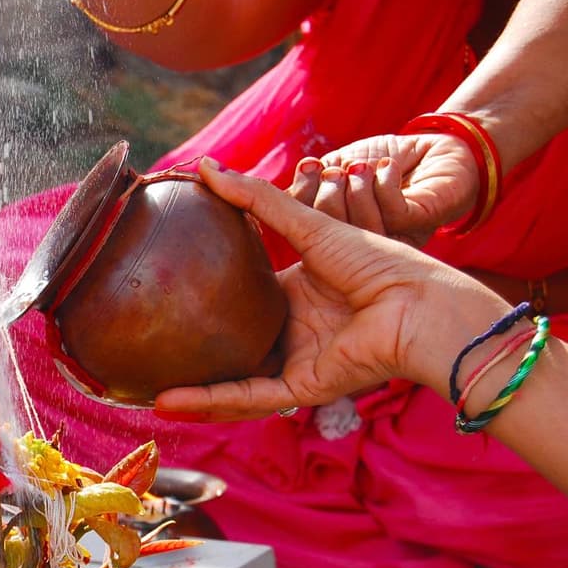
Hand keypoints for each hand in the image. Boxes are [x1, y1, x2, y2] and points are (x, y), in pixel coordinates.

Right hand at [154, 158, 462, 420]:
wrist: (420, 305)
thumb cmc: (378, 262)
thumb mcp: (307, 225)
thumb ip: (256, 200)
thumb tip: (205, 167)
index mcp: (300, 292)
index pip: (246, 297)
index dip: (211, 295)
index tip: (172, 285)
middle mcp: (296, 329)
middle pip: (237, 342)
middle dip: (198, 351)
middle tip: (152, 347)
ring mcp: (297, 360)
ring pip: (235, 380)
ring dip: (193, 389)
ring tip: (148, 391)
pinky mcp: (302, 387)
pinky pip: (247, 397)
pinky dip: (209, 401)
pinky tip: (170, 401)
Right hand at [288, 133, 478, 245]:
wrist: (434, 149)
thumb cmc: (379, 162)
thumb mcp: (332, 168)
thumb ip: (293, 188)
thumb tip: (241, 186)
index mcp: (330, 241)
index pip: (301, 230)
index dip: (302, 197)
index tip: (310, 166)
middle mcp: (357, 252)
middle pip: (325, 234)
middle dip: (329, 192)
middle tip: (338, 170)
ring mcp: (388, 245)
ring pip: (358, 225)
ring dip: (360, 185)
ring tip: (367, 168)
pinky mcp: (415, 230)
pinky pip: (391, 212)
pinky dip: (385, 181)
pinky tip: (389, 169)